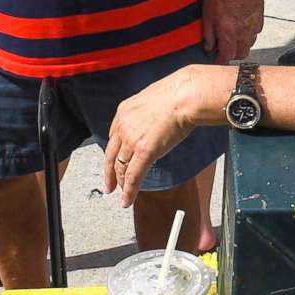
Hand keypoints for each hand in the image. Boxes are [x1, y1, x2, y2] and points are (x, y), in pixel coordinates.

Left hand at [101, 64, 218, 205]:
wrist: (185, 95)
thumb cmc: (178, 94)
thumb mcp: (152, 99)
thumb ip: (147, 114)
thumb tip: (154, 122)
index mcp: (124, 112)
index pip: (114, 138)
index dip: (114, 153)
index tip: (114, 161)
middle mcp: (123, 126)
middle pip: (112, 155)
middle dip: (109, 173)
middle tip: (109, 184)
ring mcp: (132, 140)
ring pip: (122, 167)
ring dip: (121, 183)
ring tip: (123, 193)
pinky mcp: (144, 152)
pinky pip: (133, 176)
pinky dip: (129, 191)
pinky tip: (128, 200)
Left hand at [201, 0, 263, 58]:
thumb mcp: (207, 14)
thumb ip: (209, 34)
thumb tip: (209, 47)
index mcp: (229, 33)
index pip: (227, 56)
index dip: (221, 61)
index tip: (217, 61)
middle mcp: (244, 33)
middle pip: (241, 54)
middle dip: (233, 55)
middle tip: (225, 49)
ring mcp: (254, 25)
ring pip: (250, 44)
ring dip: (242, 45)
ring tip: (234, 38)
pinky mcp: (260, 17)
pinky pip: (257, 32)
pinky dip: (250, 33)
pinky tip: (243, 27)